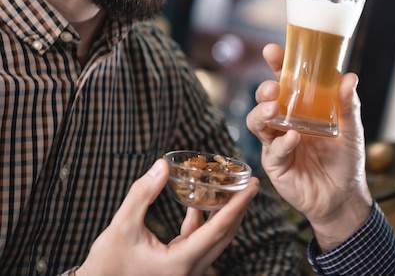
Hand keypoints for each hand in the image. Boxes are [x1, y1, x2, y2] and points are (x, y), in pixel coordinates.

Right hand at [76, 159, 258, 275]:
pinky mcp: (180, 267)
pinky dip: (203, 223)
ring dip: (223, 214)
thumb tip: (162, 165)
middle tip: (250, 182)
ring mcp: (187, 270)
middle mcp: (191, 268)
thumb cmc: (106, 265)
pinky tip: (198, 204)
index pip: (218, 228)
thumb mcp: (121, 227)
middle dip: (239, 207)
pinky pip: (200, 242)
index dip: (238, 204)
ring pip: (215, 239)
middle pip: (225, 234)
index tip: (253, 185)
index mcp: (181, 261)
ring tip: (230, 189)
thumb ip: (142, 194)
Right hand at [246, 44, 372, 249]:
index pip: (285, 81)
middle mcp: (286, 121)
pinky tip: (293, 138)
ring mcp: (277, 142)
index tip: (272, 51)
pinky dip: (281, 142)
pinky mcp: (276, 164)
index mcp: (302, 107)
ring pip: (257, 122)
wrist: (343, 196)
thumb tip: (349, 77)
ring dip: (262, 113)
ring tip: (274, 109)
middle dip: (264, 90)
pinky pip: (272, 149)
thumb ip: (348, 105)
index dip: (276, 65)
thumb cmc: (345, 160)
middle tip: (273, 88)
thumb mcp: (352, 129)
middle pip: (264, 99)